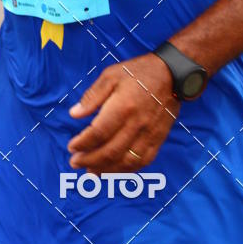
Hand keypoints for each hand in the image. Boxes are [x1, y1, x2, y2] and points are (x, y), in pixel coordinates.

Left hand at [67, 53, 179, 172]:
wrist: (171, 75)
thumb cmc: (137, 72)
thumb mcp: (110, 75)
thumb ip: (92, 96)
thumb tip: (74, 114)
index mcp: (123, 106)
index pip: (99, 133)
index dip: (83, 143)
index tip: (71, 147)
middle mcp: (137, 124)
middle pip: (111, 151)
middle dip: (90, 160)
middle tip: (75, 162)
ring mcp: (149, 134)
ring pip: (126, 161)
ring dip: (106, 169)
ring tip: (91, 171)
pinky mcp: (158, 139)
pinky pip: (142, 161)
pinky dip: (126, 170)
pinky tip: (114, 169)